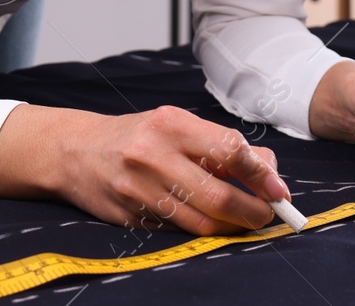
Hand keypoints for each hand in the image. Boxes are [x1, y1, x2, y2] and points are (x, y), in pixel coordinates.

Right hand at [0, 104, 288, 235]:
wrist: (75, 151)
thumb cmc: (138, 135)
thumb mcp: (176, 125)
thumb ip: (218, 145)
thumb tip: (266, 171)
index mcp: (171, 124)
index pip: (230, 150)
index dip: (261, 174)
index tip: (279, 190)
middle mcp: (154, 156)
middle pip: (219, 196)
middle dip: (252, 211)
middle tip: (265, 215)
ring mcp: (139, 190)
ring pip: (201, 222)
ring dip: (230, 226)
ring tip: (240, 219)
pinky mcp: (130, 217)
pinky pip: (178, 230)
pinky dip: (199, 229)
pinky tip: (204, 220)